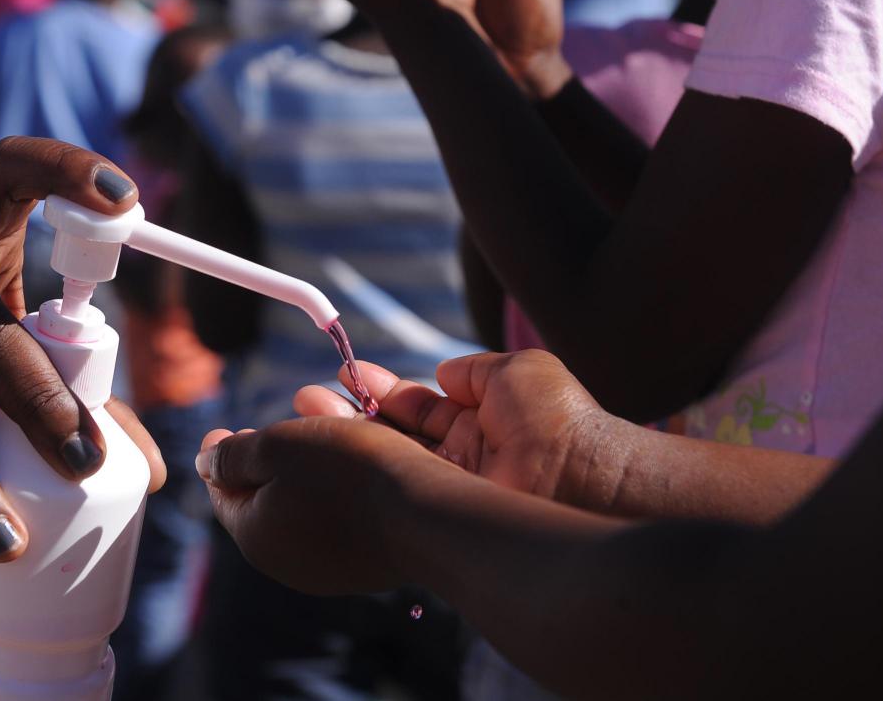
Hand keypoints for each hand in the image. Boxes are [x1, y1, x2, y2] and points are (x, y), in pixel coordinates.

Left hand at [196, 415, 472, 594]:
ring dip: (310, 459)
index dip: (220, 455)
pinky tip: (360, 453)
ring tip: (325, 420)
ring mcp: (331, 567)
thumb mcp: (277, 447)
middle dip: (269, 452)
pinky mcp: (368, 562)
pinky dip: (341, 481)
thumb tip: (203, 464)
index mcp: (255, 536)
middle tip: (277, 419)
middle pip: (265, 498)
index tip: (221, 427)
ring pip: (306, 501)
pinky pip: (341, 513)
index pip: (223, 493)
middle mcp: (288, 562)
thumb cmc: (347, 473)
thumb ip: (232, 456)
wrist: (428, 514)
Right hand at [294, 352, 607, 501]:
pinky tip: (330, 448)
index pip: (419, 406)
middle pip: (393, 434)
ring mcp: (449, 486)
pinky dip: (360, 465)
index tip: (345, 372)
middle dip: (349, 413)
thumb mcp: (516, 371)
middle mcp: (461, 456)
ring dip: (344, 435)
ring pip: (386, 459)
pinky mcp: (441, 513)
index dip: (382, 389)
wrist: (579, 474)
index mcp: (481, 421)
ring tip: (303, 414)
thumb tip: (443, 373)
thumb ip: (473, 371)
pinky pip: (393, 486)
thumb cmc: (558, 418)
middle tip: (306, 398)